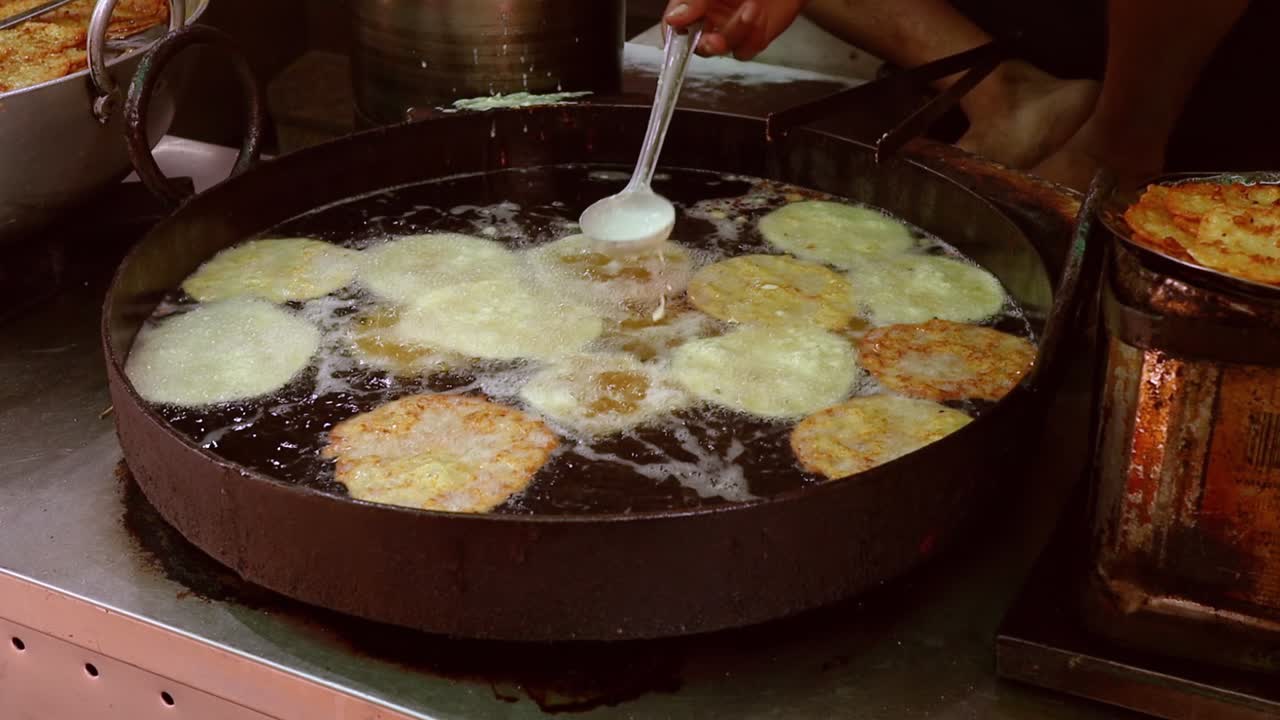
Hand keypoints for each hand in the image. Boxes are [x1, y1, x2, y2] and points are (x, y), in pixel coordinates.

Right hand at [664, 0, 805, 59]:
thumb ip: (693, 0)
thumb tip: (673, 17)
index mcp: (695, 3)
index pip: (674, 24)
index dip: (673, 31)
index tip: (678, 30)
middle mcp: (709, 18)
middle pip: (696, 44)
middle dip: (706, 43)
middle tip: (714, 41)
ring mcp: (729, 31)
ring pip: (722, 49)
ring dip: (737, 30)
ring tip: (752, 7)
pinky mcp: (749, 41)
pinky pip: (744, 51)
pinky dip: (753, 36)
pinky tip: (760, 16)